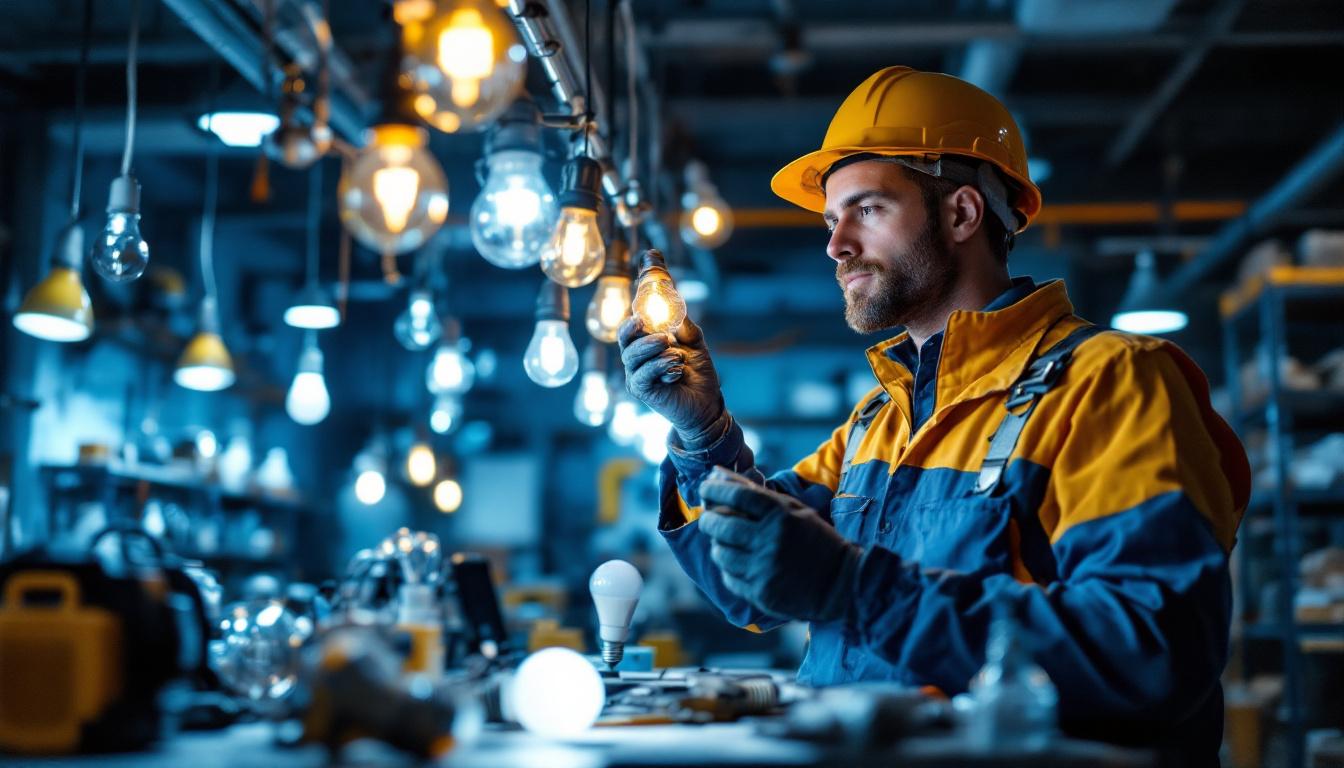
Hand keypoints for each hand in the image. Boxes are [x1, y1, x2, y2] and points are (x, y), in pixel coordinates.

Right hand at [618, 315, 724, 448]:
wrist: (706, 404)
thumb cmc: (698, 374)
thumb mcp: (695, 346)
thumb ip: (686, 328)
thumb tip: (678, 308)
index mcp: (646, 347)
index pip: (631, 331)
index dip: (632, 321)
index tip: (641, 314)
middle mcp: (637, 361)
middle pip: (625, 342)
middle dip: (641, 335)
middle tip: (662, 335)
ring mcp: (637, 376)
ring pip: (631, 357)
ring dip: (652, 350)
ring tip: (676, 354)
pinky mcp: (641, 391)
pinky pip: (642, 375)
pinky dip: (658, 367)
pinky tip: (675, 368)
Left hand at [697, 467, 859, 622]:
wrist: (842, 583)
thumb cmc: (816, 540)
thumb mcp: (794, 511)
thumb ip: (759, 494)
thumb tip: (720, 475)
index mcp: (781, 516)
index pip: (737, 495)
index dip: (715, 488)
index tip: (705, 487)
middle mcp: (769, 542)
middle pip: (721, 524)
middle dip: (709, 518)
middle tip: (709, 517)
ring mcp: (763, 570)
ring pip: (720, 553)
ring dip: (718, 545)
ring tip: (725, 542)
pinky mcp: (760, 594)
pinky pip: (729, 578)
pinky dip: (728, 568)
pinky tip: (738, 563)